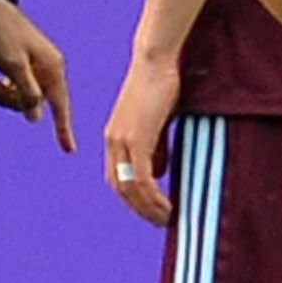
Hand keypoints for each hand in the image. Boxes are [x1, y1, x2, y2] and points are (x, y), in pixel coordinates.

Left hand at [0, 0, 74, 152]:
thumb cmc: (1, 32)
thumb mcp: (13, 66)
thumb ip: (27, 93)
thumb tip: (35, 117)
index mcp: (52, 67)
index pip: (60, 105)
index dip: (64, 128)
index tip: (69, 150)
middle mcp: (46, 68)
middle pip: (36, 103)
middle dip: (11, 102)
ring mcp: (32, 65)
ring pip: (21, 96)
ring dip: (1, 94)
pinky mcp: (18, 63)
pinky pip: (12, 86)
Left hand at [103, 51, 178, 226]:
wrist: (156, 60)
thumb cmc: (161, 85)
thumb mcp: (156, 122)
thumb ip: (155, 147)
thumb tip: (159, 173)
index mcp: (115, 137)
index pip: (117, 179)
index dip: (133, 200)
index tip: (153, 211)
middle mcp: (113, 142)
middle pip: (120, 189)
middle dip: (140, 210)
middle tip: (161, 222)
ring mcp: (122, 141)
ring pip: (130, 188)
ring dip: (148, 209)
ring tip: (168, 219)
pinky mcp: (137, 139)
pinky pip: (143, 179)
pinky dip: (154, 197)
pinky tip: (168, 205)